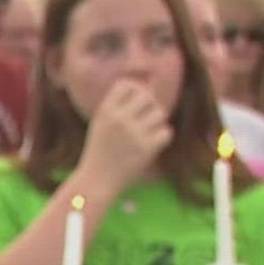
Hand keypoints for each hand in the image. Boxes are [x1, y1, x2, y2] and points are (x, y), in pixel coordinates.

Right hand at [76, 80, 172, 194]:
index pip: (127, 85)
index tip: (136, 103)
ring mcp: (134, 134)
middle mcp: (120, 119)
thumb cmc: (100, 151)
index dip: (136, 90)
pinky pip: (166, 132)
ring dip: (157, 122)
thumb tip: (143, 86)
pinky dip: (162, 137)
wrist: (97, 180)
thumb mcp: (100, 123)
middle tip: (146, 118)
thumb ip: (117, 106)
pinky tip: (154, 143)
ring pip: (159, 113)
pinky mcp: (146, 149)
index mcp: (106, 111)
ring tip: (149, 131)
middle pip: (147, 96)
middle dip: (150, 105)